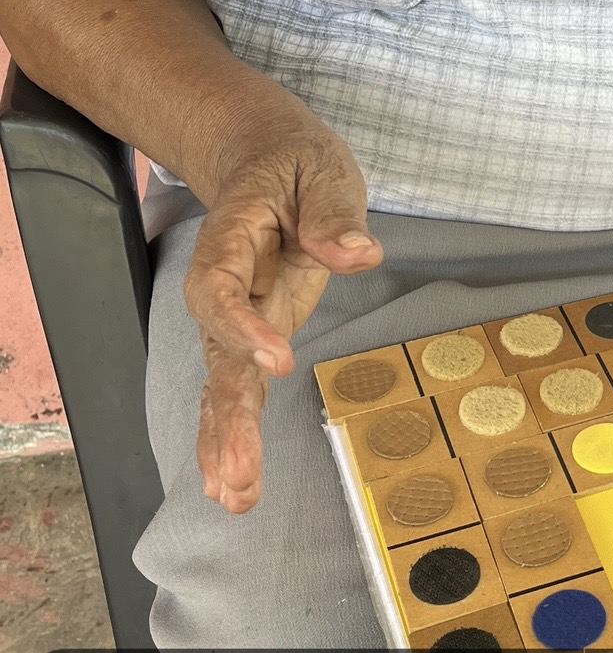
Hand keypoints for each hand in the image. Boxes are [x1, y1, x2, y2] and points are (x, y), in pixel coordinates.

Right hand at [184, 122, 382, 513]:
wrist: (263, 158)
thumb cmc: (294, 163)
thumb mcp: (321, 169)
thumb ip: (333, 211)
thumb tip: (357, 253)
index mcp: (233, 237)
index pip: (222, 286)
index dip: (243, 326)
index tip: (278, 360)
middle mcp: (225, 284)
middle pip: (216, 350)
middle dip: (228, 412)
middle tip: (237, 468)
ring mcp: (238, 314)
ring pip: (221, 380)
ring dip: (225, 437)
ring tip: (234, 494)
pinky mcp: (255, 333)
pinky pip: (235, 386)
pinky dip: (232, 433)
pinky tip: (233, 484)